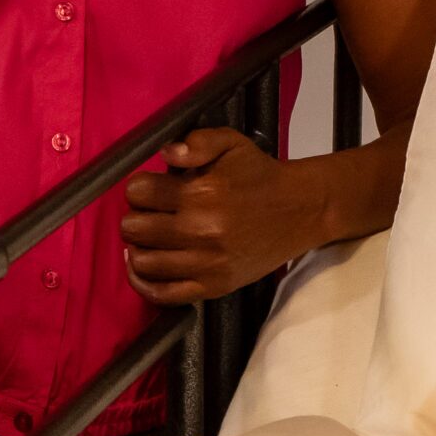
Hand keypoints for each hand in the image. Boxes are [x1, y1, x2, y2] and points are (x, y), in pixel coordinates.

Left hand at [119, 128, 322, 305]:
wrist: (299, 210)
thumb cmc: (259, 176)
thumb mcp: (231, 144)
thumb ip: (197, 141)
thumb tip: (165, 153)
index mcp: (203, 194)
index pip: (140, 193)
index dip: (139, 187)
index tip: (149, 188)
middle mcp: (202, 231)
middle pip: (135, 228)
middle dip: (136, 215)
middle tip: (149, 212)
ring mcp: (207, 264)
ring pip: (143, 261)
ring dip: (138, 247)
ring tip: (148, 237)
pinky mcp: (213, 287)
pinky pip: (163, 294)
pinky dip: (144, 282)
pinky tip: (143, 266)